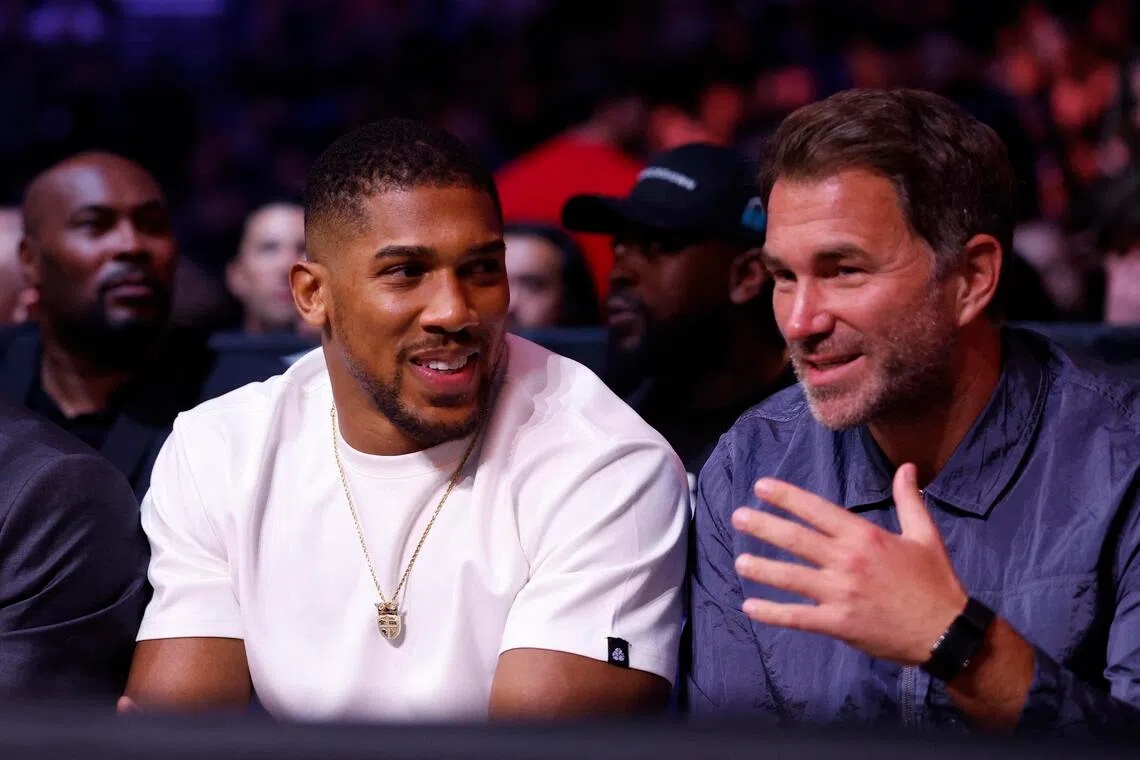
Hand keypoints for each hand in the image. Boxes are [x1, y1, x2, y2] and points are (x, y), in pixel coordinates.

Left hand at [732, 464, 967, 664]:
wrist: (947, 632)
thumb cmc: (935, 582)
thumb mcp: (925, 535)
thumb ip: (910, 500)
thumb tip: (908, 467)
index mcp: (864, 536)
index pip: (817, 510)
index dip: (786, 497)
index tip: (761, 487)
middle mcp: (848, 561)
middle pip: (796, 540)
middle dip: (763, 526)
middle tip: (738, 517)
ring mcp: (840, 594)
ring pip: (791, 577)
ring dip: (762, 568)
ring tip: (739, 561)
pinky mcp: (838, 623)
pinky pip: (798, 617)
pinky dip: (772, 613)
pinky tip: (750, 607)